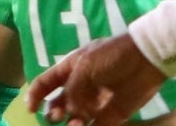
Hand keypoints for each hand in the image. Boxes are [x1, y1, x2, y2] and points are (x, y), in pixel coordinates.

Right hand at [24, 36, 165, 125]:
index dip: (35, 95)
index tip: (30, 109)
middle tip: (58, 115)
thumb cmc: (112, 56)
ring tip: (75, 123)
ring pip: (74, 119)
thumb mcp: (85, 67)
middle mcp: (81, 86)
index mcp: (71, 68)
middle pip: (58, 104)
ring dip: (69, 124)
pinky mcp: (110, 115)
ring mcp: (95, 102)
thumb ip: (71, 89)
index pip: (47, 82)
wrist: (145, 60)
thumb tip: (68, 112)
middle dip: (53, 112)